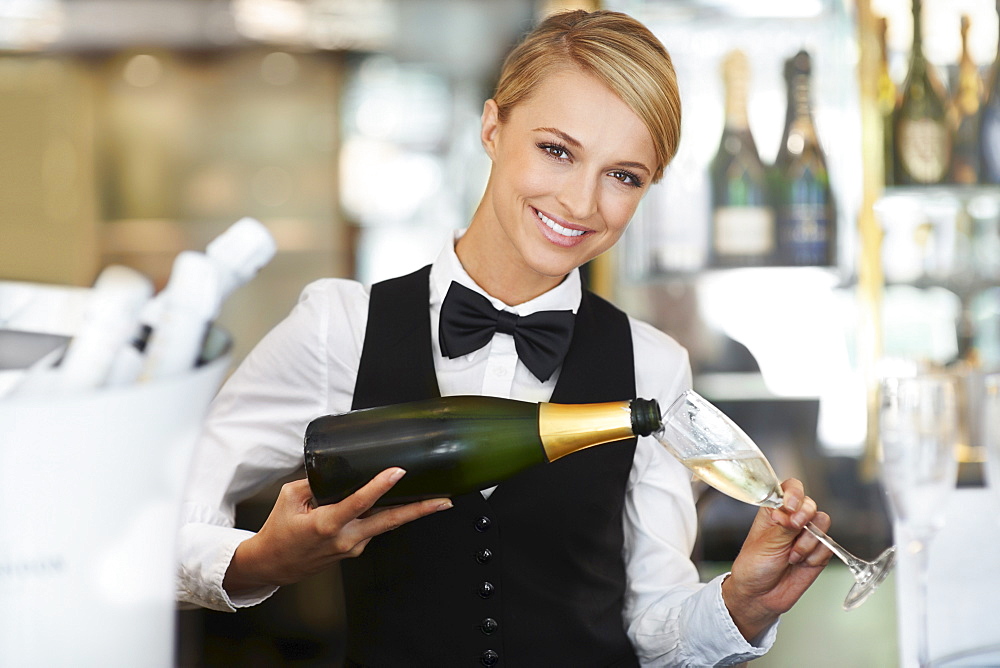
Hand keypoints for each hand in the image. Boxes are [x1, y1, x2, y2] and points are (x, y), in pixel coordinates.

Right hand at [223, 468, 451, 595]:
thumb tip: (334, 467)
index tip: (397, 472)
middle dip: (419, 511)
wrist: (273, 564)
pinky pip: (374, 528)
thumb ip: (314, 481)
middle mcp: (345, 538)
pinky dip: (386, 516)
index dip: (380, 486)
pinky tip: (396, 505)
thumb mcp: (289, 498)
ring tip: (434, 500)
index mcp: (327, 524)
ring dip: (409, 513)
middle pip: (389, 522)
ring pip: (385, 525)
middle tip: (443, 500)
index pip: (359, 503)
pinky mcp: (354, 549)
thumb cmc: (279, 532)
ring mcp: (352, 547)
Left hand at [721, 478, 832, 641]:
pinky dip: (816, 555)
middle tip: (793, 529)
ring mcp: (806, 536)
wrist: (761, 596)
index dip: (795, 493)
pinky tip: (801, 563)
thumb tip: (795, 511)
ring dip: (808, 541)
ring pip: (822, 523)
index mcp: (774, 511)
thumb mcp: (766, 544)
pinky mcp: (818, 552)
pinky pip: (828, 545)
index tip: (791, 506)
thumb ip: (783, 526)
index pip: (790, 489)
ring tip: (791, 556)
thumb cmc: (754, 566)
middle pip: (811, 504)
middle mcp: (792, 520)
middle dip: (804, 517)